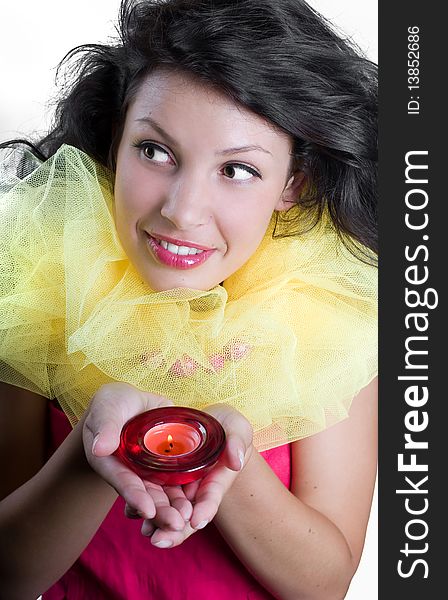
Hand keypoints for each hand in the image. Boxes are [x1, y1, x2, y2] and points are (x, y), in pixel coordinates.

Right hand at [82, 383, 190, 530]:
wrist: (132, 400)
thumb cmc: (112, 402)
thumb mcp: (107, 408)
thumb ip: (106, 426)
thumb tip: (101, 448)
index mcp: (110, 463)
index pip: (123, 480)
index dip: (134, 496)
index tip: (147, 512)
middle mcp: (129, 472)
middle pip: (145, 493)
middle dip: (160, 511)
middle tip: (177, 524)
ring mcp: (148, 470)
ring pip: (163, 491)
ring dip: (175, 506)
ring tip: (190, 520)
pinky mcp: (165, 463)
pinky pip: (176, 479)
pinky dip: (186, 491)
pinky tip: (199, 504)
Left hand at [137, 403, 253, 547]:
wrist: (205, 422)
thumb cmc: (226, 426)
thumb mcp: (235, 428)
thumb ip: (236, 442)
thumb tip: (236, 462)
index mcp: (215, 480)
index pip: (211, 498)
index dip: (205, 510)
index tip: (196, 520)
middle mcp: (195, 488)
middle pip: (186, 514)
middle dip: (174, 529)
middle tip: (159, 539)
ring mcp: (177, 484)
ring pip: (167, 508)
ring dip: (156, 521)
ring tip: (145, 531)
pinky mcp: (159, 476)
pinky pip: (151, 494)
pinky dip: (142, 504)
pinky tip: (131, 511)